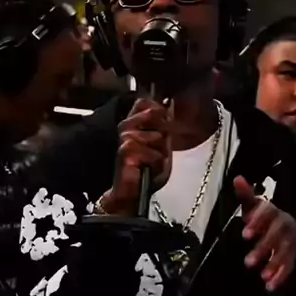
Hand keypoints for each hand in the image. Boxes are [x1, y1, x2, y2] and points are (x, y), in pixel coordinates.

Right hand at [100, 98, 171, 215]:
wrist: (131, 192)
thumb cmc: (145, 170)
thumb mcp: (161, 145)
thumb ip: (165, 127)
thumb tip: (170, 107)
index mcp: (134, 124)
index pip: (143, 102)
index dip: (157, 108)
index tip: (162, 123)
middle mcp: (126, 128)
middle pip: (151, 113)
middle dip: (162, 132)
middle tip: (157, 149)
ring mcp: (124, 138)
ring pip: (156, 135)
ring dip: (159, 152)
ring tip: (151, 162)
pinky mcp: (125, 151)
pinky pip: (152, 153)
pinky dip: (155, 163)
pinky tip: (147, 169)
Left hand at [234, 175, 295, 291]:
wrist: (283, 228)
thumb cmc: (263, 217)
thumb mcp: (253, 207)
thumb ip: (246, 196)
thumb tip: (237, 178)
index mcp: (273, 212)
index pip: (268, 213)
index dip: (257, 223)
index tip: (244, 234)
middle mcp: (285, 225)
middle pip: (277, 235)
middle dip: (263, 248)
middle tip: (248, 262)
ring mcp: (291, 241)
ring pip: (285, 252)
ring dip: (274, 264)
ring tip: (262, 277)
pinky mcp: (293, 255)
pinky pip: (290, 266)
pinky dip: (281, 276)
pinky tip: (270, 286)